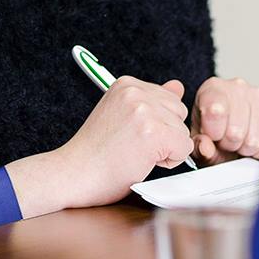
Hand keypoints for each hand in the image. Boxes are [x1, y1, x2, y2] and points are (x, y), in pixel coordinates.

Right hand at [14, 76, 193, 212]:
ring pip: (182, 132)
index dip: (154, 123)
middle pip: (178, 113)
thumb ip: (152, 100)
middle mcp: (135, 91)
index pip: (168, 99)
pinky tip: (142, 161)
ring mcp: (144, 110)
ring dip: (165, 149)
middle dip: (164, 133)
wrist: (74, 174)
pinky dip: (169, 162)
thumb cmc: (95, 152)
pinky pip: (184, 149)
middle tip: (132, 144)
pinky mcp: (153, 132)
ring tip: (135, 153)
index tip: (128, 133)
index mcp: (126, 84)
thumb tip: (177, 86)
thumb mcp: (123, 116)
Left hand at [191, 76, 258, 163]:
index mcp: (212, 89)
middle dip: (230, 145)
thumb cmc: (215, 128)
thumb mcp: (199, 139)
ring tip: (241, 140)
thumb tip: (206, 148)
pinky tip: (256, 141)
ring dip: (247, 148)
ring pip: (256, 140)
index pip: (215, 112)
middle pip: (236, 132)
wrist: (233, 122)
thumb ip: (198, 145)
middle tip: (228, 140)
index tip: (214, 135)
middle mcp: (238, 86)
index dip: (214, 134)